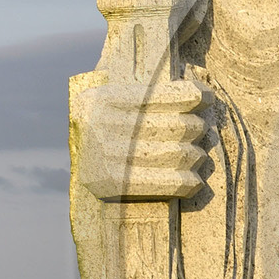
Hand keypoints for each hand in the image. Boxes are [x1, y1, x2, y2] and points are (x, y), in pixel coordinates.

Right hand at [75, 77, 210, 201]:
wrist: (72, 166)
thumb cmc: (105, 128)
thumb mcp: (114, 102)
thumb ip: (146, 95)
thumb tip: (197, 95)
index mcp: (105, 97)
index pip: (165, 95)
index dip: (195, 96)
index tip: (206, 98)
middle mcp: (104, 123)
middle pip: (176, 125)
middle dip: (195, 128)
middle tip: (199, 131)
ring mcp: (106, 154)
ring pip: (176, 154)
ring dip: (195, 156)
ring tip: (196, 155)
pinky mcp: (112, 184)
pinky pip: (167, 183)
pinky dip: (188, 182)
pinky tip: (194, 181)